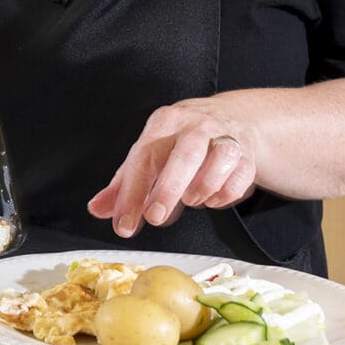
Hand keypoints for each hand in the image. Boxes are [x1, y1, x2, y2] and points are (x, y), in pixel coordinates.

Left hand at [87, 102, 257, 238]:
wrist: (232, 120)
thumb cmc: (181, 142)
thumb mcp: (150, 154)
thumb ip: (124, 185)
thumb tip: (97, 209)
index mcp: (165, 122)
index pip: (144, 157)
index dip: (132, 193)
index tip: (124, 224)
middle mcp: (196, 126)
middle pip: (184, 154)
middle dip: (169, 189)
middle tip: (155, 217)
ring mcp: (224, 137)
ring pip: (219, 158)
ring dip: (202, 187)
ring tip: (190, 200)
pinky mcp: (246, 155)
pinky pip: (239, 177)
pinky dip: (224, 194)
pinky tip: (212, 199)